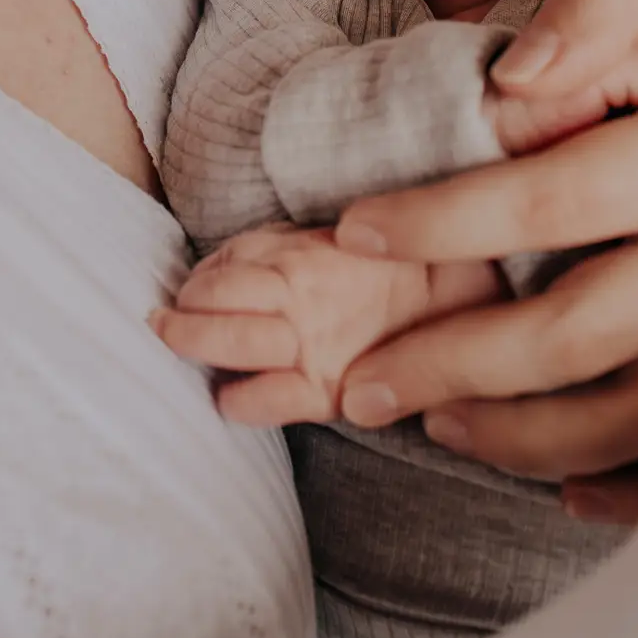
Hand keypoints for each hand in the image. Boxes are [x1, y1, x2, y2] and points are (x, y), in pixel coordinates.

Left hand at [151, 224, 501, 424]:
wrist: (478, 298)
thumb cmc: (417, 265)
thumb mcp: (356, 238)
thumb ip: (302, 246)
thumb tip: (245, 260)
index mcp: (308, 251)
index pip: (234, 257)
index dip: (207, 273)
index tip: (195, 284)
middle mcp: (302, 292)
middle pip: (218, 297)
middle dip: (183, 308)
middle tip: (159, 318)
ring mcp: (312, 341)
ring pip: (230, 339)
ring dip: (192, 340)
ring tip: (170, 342)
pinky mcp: (329, 389)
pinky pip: (268, 398)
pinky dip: (239, 400)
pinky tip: (225, 399)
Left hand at [329, 0, 637, 481]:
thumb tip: (510, 82)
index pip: (553, 201)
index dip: (442, 220)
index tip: (352, 228)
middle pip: (583, 335)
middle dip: (456, 364)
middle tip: (359, 382)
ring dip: (528, 436)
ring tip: (435, 425)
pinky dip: (629, 479)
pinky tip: (562, 488)